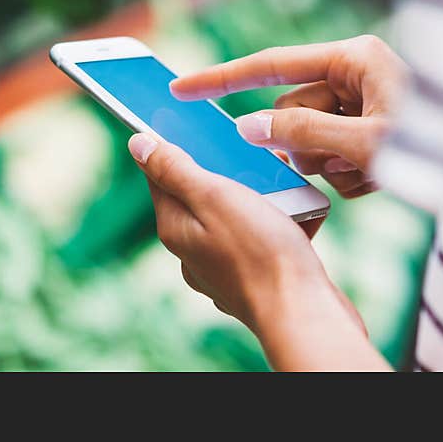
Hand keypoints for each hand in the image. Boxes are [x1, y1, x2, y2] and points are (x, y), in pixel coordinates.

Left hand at [127, 133, 365, 340]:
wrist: (305, 314)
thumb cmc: (260, 253)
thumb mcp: (213, 196)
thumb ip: (175, 169)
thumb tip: (137, 144)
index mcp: (175, 229)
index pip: (161, 176)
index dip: (176, 147)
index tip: (198, 128)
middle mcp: (193, 251)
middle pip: (201, 195)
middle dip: (230, 172)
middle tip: (257, 159)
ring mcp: (223, 269)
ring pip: (236, 217)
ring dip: (261, 196)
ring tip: (287, 187)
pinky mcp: (255, 279)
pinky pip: (263, 239)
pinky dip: (281, 224)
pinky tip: (302, 215)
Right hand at [170, 35, 407, 198]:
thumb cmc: (438, 143)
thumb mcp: (366, 141)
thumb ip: (301, 133)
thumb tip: (249, 129)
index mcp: (352, 58)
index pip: (270, 65)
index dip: (221, 79)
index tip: (181, 88)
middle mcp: (352, 74)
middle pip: (288, 111)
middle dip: (305, 145)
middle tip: (340, 163)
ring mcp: (358, 103)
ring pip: (306, 138)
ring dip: (329, 164)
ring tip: (368, 172)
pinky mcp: (364, 128)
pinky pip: (328, 153)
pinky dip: (345, 174)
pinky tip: (377, 177)